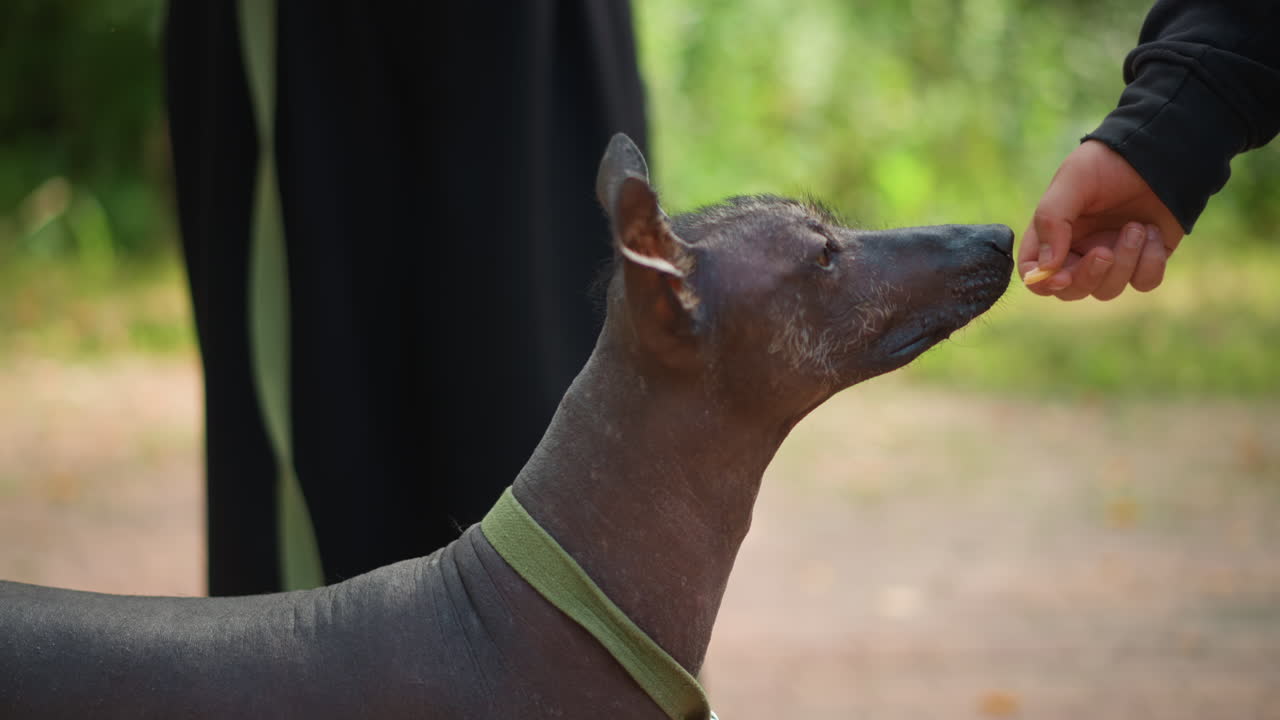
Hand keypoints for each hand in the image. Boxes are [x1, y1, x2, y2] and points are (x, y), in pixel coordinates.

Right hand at [1019, 140, 1182, 300]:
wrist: (1159, 153)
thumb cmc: (1107, 164)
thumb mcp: (1073, 181)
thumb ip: (1051, 219)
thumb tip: (1045, 267)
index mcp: (1052, 235)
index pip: (1034, 274)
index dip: (1043, 283)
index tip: (1061, 275)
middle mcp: (1078, 252)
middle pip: (1070, 291)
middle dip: (1089, 276)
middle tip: (1104, 251)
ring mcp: (1111, 259)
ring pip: (1107, 290)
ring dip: (1124, 262)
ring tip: (1137, 228)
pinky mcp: (1144, 261)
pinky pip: (1143, 283)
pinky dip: (1150, 263)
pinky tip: (1153, 232)